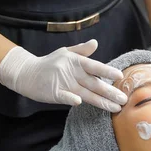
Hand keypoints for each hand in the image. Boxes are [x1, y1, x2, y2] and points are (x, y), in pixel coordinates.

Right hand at [0, 39, 126, 111]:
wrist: (27, 72)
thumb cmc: (50, 63)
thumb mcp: (65, 53)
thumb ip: (82, 50)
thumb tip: (95, 42)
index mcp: (76, 61)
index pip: (95, 66)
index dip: (107, 71)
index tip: (120, 76)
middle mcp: (72, 72)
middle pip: (94, 83)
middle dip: (110, 92)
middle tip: (124, 99)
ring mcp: (62, 83)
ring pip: (85, 93)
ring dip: (101, 101)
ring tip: (115, 107)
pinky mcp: (53, 93)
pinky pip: (64, 96)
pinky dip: (70, 98)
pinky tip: (79, 102)